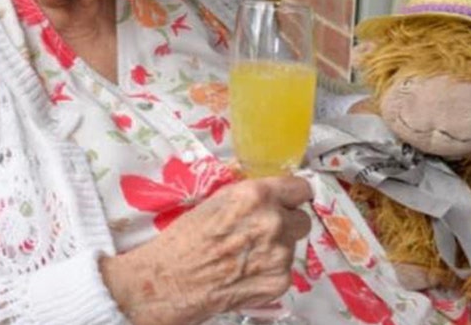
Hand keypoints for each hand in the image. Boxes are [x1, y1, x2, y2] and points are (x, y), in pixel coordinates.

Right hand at [100, 176, 313, 324]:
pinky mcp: (279, 281)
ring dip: (277, 249)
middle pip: (302, 219)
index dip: (292, 196)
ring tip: (246, 255)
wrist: (169, 280)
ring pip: (293, 246)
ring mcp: (279, 254)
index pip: (300, 188)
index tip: (287, 202)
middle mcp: (273, 222)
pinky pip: (285, 270)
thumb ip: (251, 196)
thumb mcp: (217, 201)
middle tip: (261, 232)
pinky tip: (246, 272)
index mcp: (257, 196)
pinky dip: (270, 272)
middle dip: (286, 224)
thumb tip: (272, 194)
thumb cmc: (184, 239)